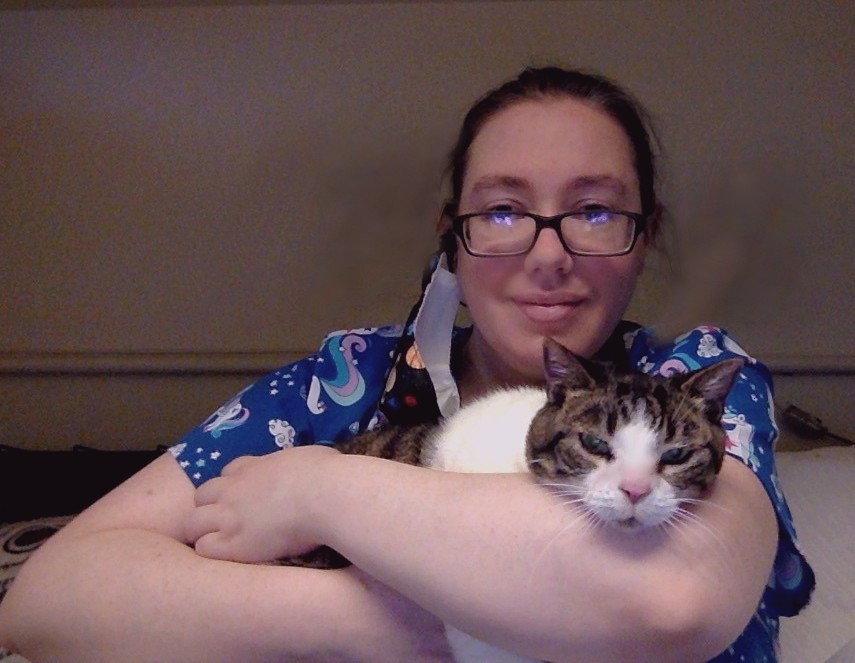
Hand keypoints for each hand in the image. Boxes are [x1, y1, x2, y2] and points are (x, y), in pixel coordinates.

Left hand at [185, 445, 339, 562]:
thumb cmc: (326, 473)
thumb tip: (308, 467)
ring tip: (223, 544)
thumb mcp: (309, 455)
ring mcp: (229, 516)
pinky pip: (204, 549)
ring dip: (203, 531)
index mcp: (253, 466)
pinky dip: (212, 552)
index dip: (233, 485)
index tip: (246, 496)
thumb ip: (298, 463)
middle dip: (210, 507)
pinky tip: (230, 557)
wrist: (326, 496)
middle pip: (202, 495)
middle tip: (228, 521)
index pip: (228, 472)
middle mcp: (234, 489)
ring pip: (192, 523)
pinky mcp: (232, 544)